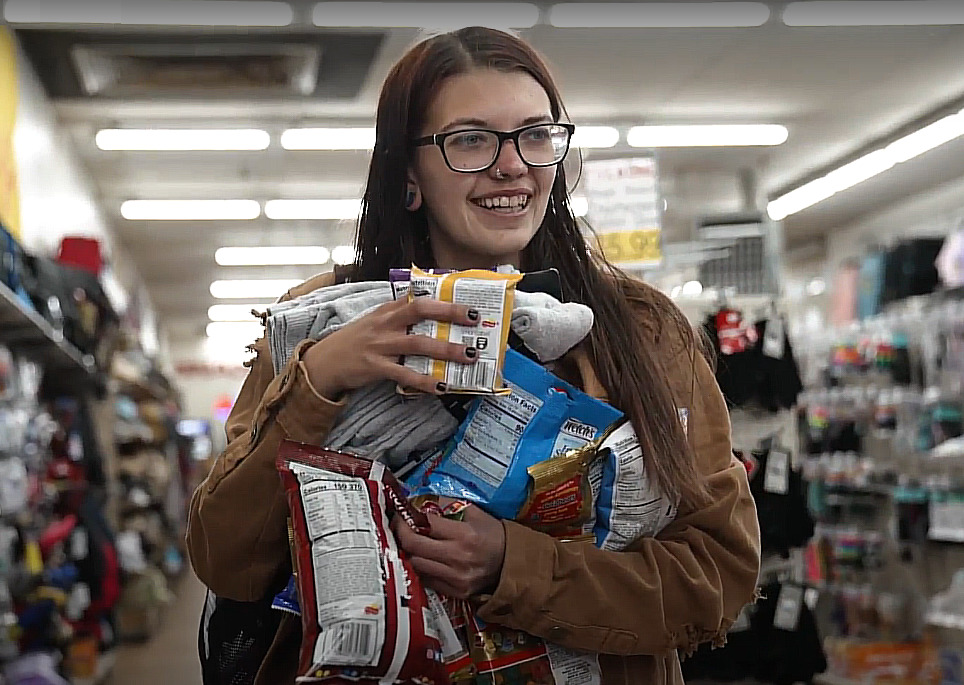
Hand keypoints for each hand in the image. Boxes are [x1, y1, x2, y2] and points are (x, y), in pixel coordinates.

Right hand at [303, 297, 479, 398]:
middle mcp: (385, 323)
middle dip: (451, 314)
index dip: (444, 299)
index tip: (468, 302)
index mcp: (388, 310)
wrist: (325, 362)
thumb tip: (432, 310)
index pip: (419, 298)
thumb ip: (400, 315)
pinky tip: (442, 386)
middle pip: (421, 312)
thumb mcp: (376, 321)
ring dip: (446, 350)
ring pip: (418, 344)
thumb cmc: (356, 341)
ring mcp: (380, 345)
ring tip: (468, 355)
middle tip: (475, 321)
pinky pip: (405, 375)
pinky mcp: (376, 367)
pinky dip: (425, 381)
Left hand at [392, 498, 505, 599]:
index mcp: (465, 535)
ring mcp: (456, 578)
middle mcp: (458, 557)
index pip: (426, 524)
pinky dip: (421, 567)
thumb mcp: (477, 514)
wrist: (513, 565)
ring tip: (411, 542)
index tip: (403, 512)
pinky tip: (424, 558)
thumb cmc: (494, 536)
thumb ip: (450, 505)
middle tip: (399, 526)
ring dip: (410, 552)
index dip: (409, 516)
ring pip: (415, 564)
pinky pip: (426, 579)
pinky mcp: (455, 592)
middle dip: (401, 533)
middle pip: (414, 545)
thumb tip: (424, 500)